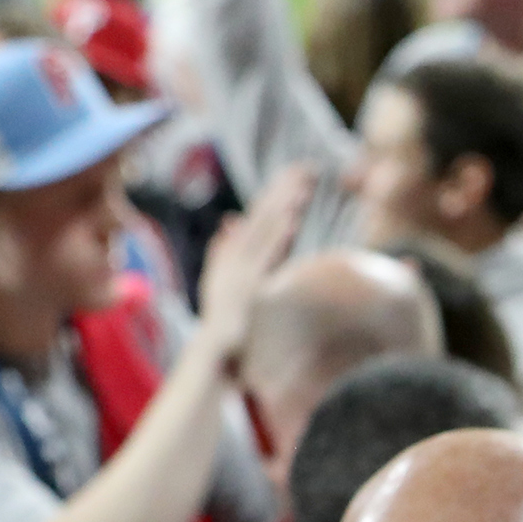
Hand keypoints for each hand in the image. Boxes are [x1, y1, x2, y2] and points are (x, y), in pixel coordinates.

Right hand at [196, 163, 317, 362]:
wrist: (214, 354)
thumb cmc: (227, 321)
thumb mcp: (226, 281)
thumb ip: (228, 249)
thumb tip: (230, 219)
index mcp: (239, 255)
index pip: (262, 217)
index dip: (279, 193)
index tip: (298, 172)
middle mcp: (240, 258)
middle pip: (266, 216)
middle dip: (285, 190)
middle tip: (308, 167)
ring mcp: (243, 271)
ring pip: (267, 232)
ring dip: (284, 207)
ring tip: (303, 185)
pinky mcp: (250, 288)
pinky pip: (267, 260)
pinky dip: (278, 240)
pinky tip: (292, 223)